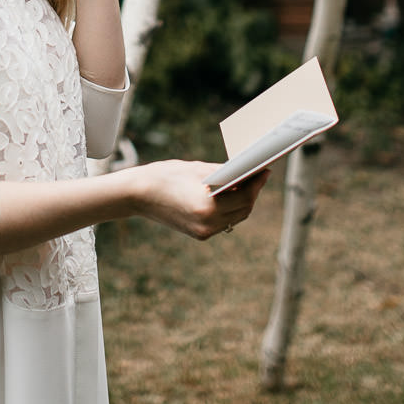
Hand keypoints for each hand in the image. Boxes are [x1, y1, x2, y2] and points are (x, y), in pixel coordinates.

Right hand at [128, 160, 266, 239]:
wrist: (138, 194)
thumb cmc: (167, 175)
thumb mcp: (199, 169)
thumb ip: (225, 173)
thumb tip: (247, 172)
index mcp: (208, 206)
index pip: (245, 196)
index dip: (257, 183)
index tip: (265, 170)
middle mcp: (208, 223)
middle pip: (243, 210)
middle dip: (252, 192)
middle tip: (258, 175)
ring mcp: (203, 232)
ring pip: (235, 218)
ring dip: (243, 202)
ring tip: (247, 184)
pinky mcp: (199, 234)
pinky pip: (223, 221)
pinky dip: (230, 209)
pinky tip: (230, 196)